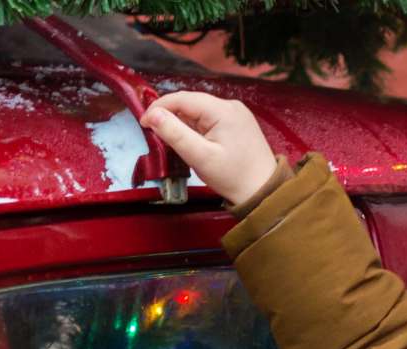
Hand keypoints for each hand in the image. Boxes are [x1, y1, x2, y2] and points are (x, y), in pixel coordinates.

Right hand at [140, 91, 277, 205]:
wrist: (263, 192)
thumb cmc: (233, 177)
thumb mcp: (200, 156)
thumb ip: (174, 133)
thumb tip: (152, 114)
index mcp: (223, 110)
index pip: (182, 98)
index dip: (159, 107)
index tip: (143, 123)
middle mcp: (231, 106)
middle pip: (190, 104)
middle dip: (171, 117)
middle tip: (156, 136)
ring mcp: (236, 114)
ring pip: (198, 112)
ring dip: (183, 124)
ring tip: (175, 144)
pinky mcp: (237, 124)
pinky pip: (209, 120)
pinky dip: (196, 129)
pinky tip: (193, 144)